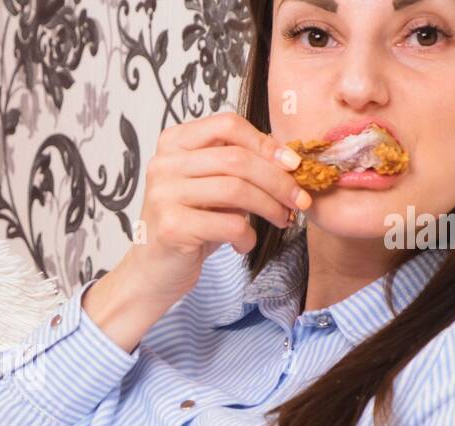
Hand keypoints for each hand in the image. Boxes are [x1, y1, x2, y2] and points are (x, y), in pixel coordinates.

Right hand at [81, 113, 310, 352]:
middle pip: (236, 159)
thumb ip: (238, 168)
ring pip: (236, 189)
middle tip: (300, 200)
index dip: (266, 143)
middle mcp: (164, 164)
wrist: (154, 271)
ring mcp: (164, 194)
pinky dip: (247, 236)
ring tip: (282, 220)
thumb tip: (288, 161)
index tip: (293, 165)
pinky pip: (228, 224)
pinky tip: (244, 244)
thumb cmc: (188, 226)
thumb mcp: (211, 188)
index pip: (227, 126)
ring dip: (270, 207)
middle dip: (278, 180)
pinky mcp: (171, 227)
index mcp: (173, 143)